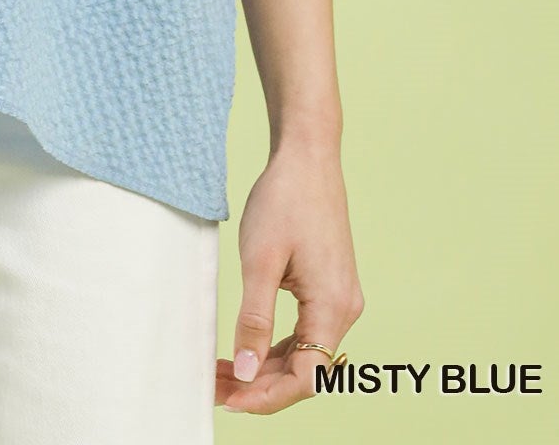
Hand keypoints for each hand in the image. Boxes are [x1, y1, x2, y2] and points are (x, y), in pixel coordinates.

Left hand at [215, 137, 364, 414]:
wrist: (306, 157)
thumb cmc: (284, 200)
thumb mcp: (260, 260)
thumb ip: (254, 319)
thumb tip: (243, 372)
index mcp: (333, 307)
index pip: (306, 377)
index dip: (267, 396)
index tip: (228, 400)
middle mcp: (344, 309)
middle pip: (305, 370)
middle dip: (259, 385)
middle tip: (214, 388)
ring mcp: (339, 299)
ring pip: (303, 353)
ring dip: (264, 367)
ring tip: (221, 373)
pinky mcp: (328, 288)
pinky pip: (304, 332)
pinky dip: (274, 346)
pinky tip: (244, 350)